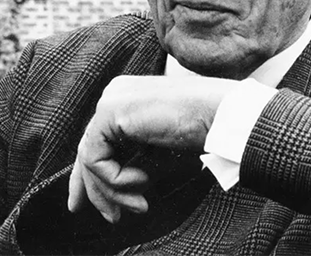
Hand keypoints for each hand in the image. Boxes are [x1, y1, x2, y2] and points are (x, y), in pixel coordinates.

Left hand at [67, 74, 236, 222]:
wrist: (220, 115)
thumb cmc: (200, 129)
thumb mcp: (160, 149)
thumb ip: (134, 160)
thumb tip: (113, 188)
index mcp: (127, 96)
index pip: (99, 141)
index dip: (96, 178)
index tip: (109, 208)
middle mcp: (114, 93)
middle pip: (90, 150)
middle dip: (99, 191)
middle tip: (114, 218)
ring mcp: (110, 99)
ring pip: (91, 159)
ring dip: (114, 191)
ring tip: (140, 204)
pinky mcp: (109, 111)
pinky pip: (95, 159)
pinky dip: (115, 179)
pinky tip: (143, 181)